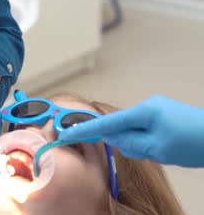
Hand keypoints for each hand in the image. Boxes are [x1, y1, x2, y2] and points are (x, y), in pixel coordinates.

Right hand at [59, 96, 203, 166]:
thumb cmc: (193, 142)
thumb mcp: (156, 148)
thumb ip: (129, 142)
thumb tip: (112, 137)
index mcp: (143, 112)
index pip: (108, 122)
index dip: (86, 128)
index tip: (66, 132)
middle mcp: (148, 106)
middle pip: (122, 126)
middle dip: (127, 141)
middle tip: (148, 151)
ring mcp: (158, 109)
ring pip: (135, 129)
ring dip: (141, 142)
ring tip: (165, 149)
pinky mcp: (165, 115)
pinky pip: (146, 128)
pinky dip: (148, 139)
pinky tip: (166, 146)